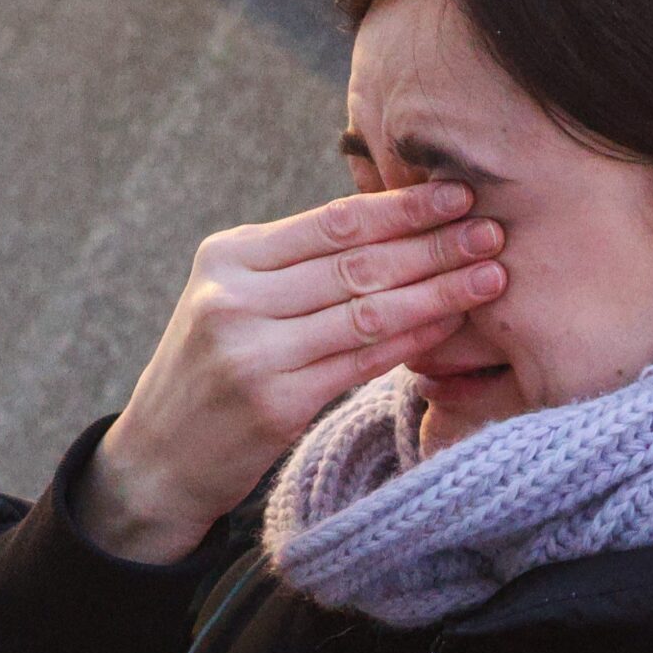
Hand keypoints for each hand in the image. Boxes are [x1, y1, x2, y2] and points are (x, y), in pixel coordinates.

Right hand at [79, 180, 507, 562]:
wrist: (158, 458)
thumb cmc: (213, 370)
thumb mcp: (232, 298)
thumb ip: (295, 264)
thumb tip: (393, 221)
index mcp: (227, 257)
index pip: (332, 223)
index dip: (402, 207)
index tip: (458, 194)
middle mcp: (235, 298)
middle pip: (357, 263)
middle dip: (434, 245)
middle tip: (494, 230)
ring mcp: (252, 352)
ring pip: (367, 312)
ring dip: (438, 292)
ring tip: (491, 276)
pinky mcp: (274, 404)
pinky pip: (361, 363)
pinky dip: (412, 343)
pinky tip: (451, 327)